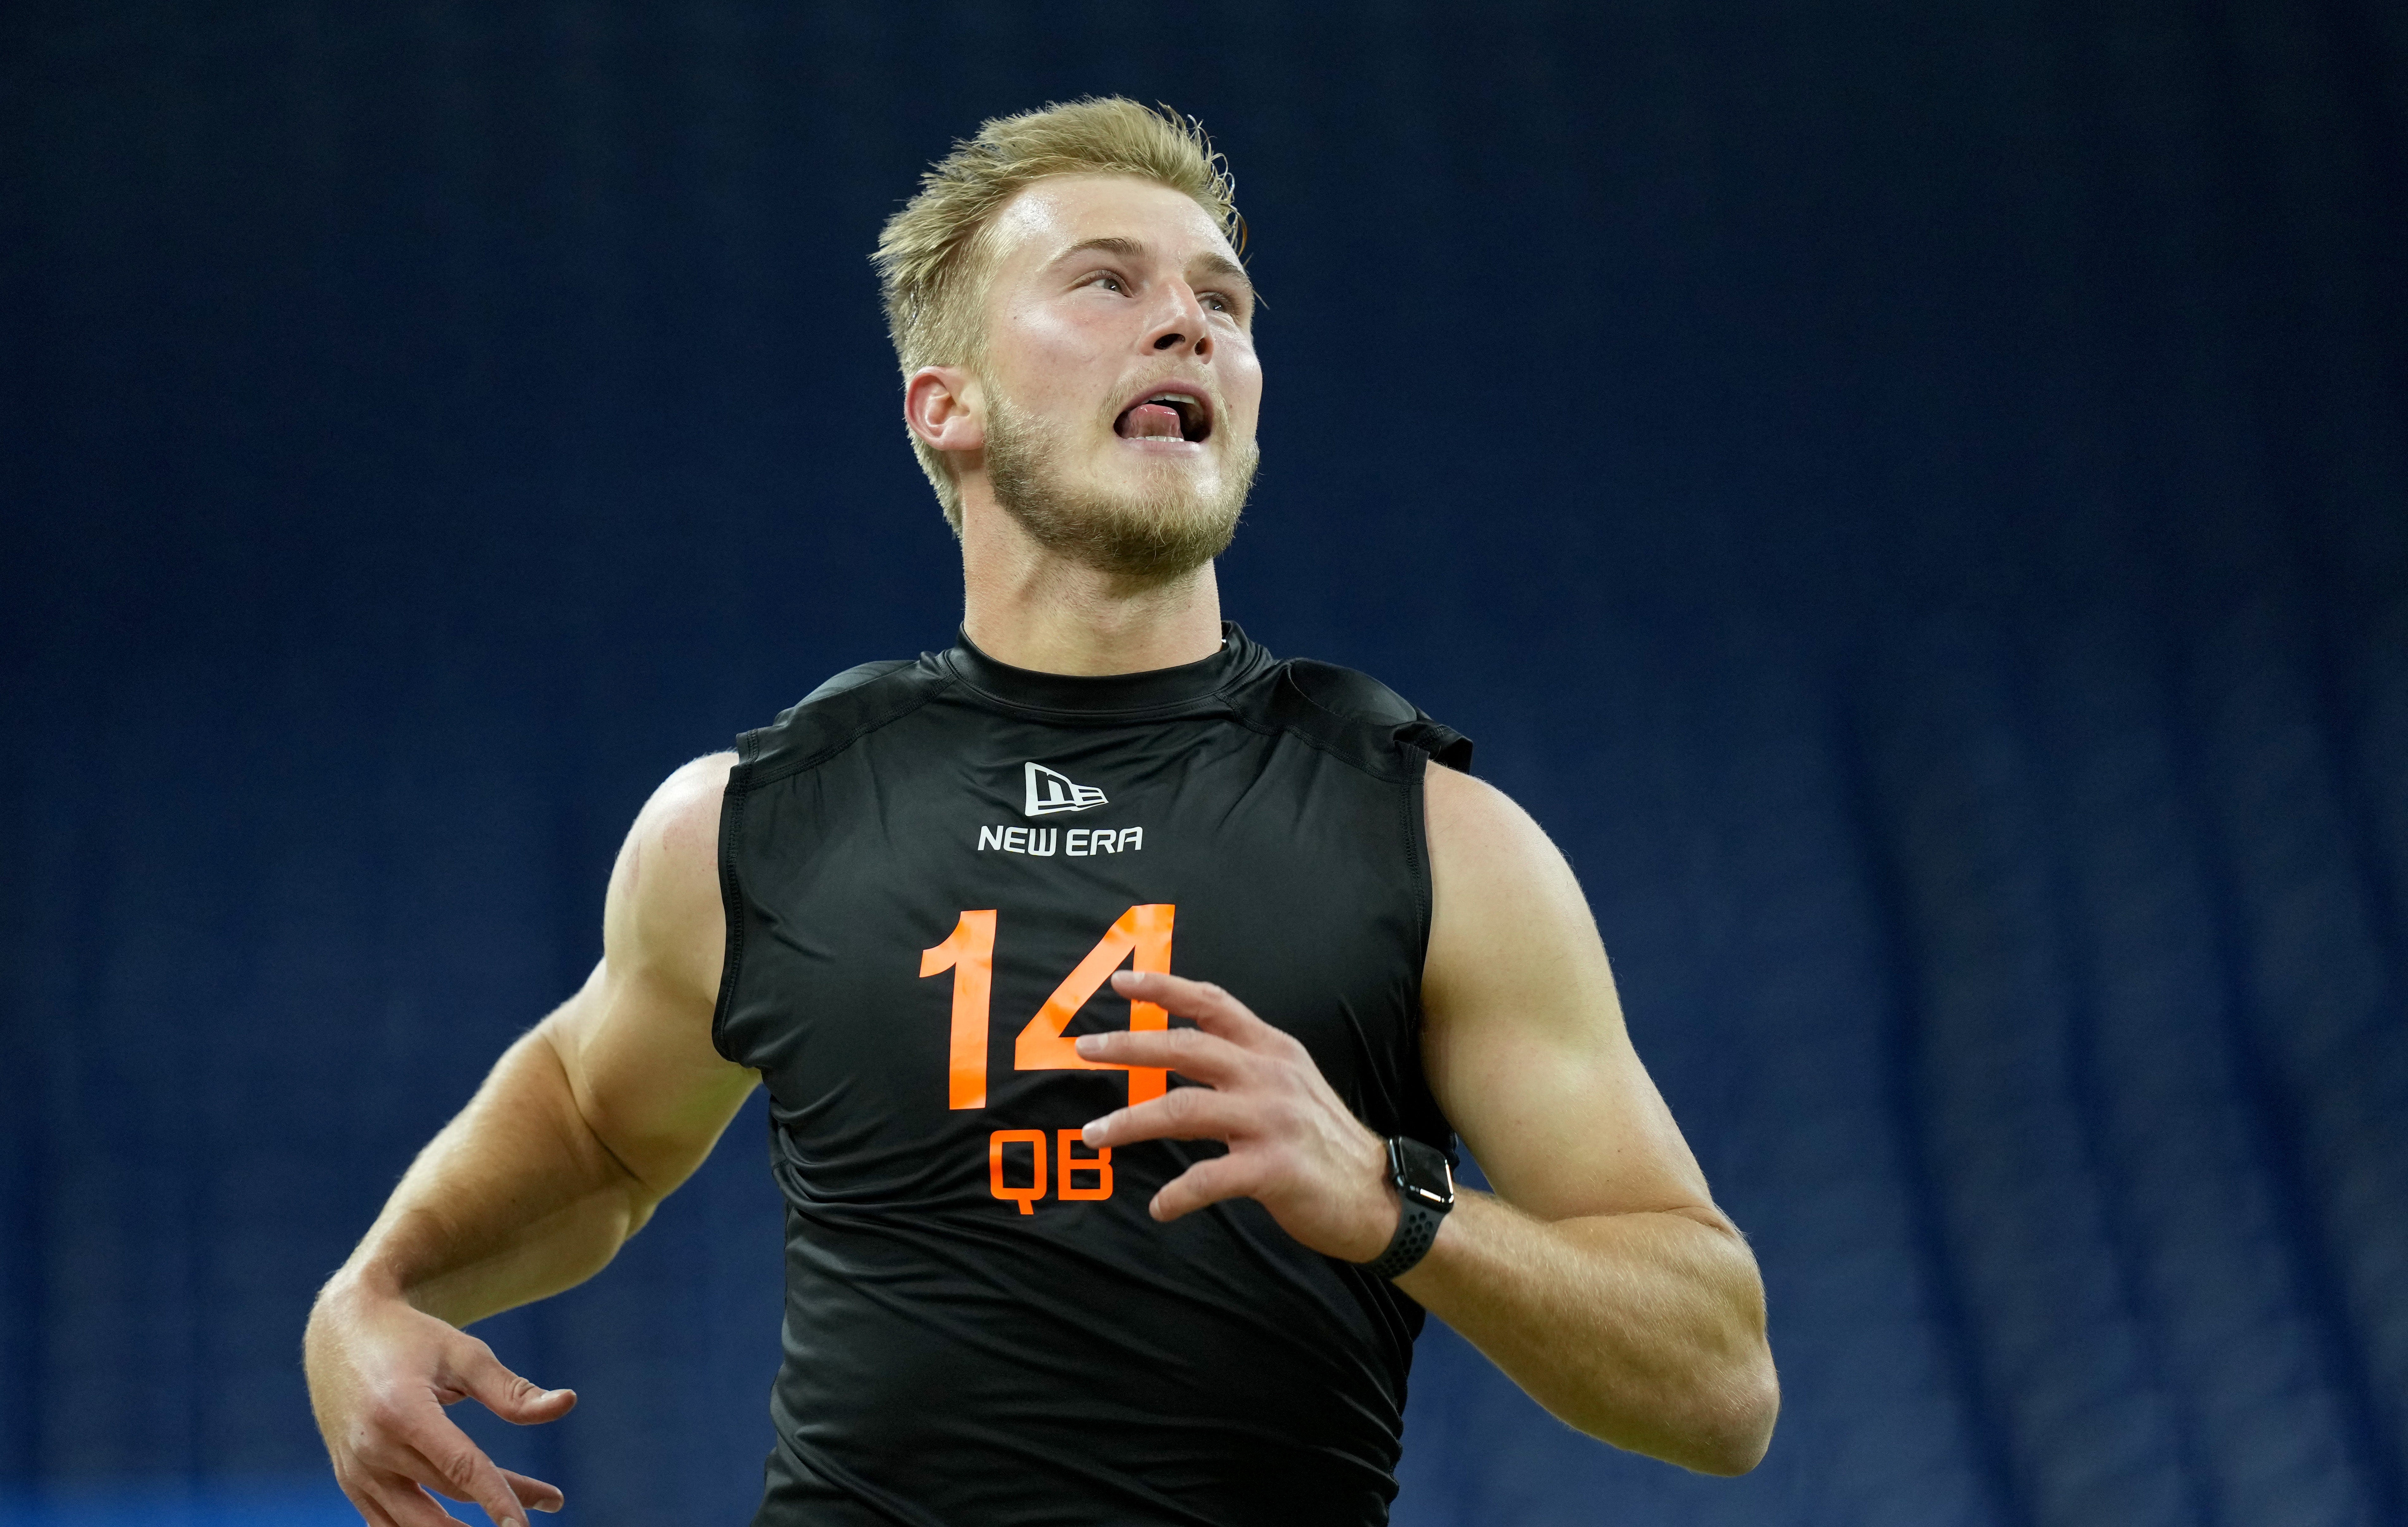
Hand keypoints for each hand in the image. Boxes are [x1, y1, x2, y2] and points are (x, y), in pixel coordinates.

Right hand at [304, 1275, 574, 1526]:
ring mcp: (356, 1469)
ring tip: (513, 1522)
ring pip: (417, 1520)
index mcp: (401, 1411)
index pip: (459, 1468)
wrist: (341, 1333)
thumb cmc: (411, 1338)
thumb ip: (511, 1390)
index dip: (497, 1498)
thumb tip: (567, 1404)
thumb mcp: (463, 1354)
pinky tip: (459, 1525)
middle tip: (553, 1499)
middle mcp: (373, 1447)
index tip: (525, 1524)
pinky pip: (387, 1523)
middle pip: (449, 1493)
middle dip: (504, 1503)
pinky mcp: (349, 1480)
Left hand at [1076, 970, 1399, 1261]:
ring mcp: (1272, 1122)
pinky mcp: (1273, 1170)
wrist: (1376, 1195)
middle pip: (1185, 1048)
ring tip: (1095, 1135)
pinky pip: (1208, 1179)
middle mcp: (1270, 1076)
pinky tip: (1159, 1207)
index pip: (1213, 1005)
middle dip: (1128, 1045)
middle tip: (1084, 1049)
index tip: (1122, 981)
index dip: (1165, 989)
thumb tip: (1179, 1050)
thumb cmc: (1322, 1140)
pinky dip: (1176, 1195)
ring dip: (1130, 1123)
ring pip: (1182, 1110)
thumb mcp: (1290, 1083)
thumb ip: (1243, 1063)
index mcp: (1272, 1050)